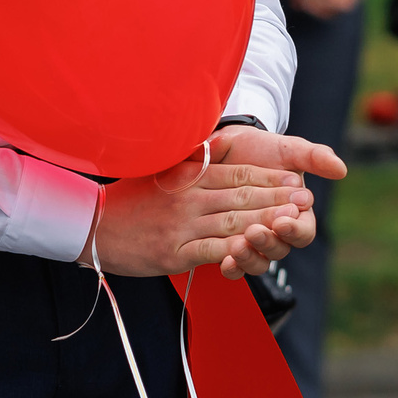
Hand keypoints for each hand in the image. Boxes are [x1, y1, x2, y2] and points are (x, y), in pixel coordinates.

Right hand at [79, 155, 314, 279]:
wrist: (92, 224)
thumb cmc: (129, 197)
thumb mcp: (161, 170)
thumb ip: (191, 161)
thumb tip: (217, 146)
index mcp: (188, 175)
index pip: (236, 174)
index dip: (268, 177)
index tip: (295, 178)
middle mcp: (188, 197)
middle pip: (241, 196)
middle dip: (277, 198)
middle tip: (306, 199)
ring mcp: (181, 224)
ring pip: (233, 222)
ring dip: (266, 222)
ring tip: (293, 221)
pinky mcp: (174, 251)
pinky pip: (211, 250)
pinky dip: (236, 251)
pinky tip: (257, 250)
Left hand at [201, 126, 347, 274]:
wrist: (228, 147)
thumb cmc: (264, 150)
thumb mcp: (289, 149)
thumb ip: (315, 157)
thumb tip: (341, 169)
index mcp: (297, 214)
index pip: (303, 232)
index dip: (295, 230)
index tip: (282, 221)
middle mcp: (277, 234)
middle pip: (280, 249)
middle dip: (268, 242)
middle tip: (254, 232)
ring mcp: (254, 244)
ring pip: (258, 263)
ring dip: (250, 258)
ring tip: (238, 247)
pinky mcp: (230, 248)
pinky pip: (236, 267)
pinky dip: (233, 267)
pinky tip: (225, 261)